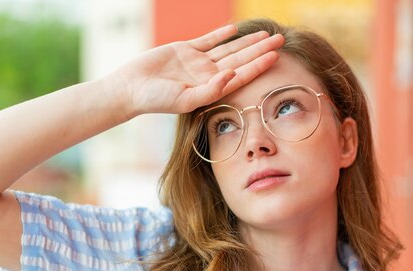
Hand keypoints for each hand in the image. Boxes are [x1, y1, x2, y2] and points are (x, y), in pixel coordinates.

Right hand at [113, 25, 284, 115]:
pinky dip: (221, 34)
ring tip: (265, 33)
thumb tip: (232, 75)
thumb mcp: (186, 99)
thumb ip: (210, 90)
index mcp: (211, 88)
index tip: (277, 56)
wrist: (132, 89)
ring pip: (228, 48)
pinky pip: (207, 40)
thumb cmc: (156, 100)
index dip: (260, 66)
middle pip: (241, 59)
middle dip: (261, 49)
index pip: (242, 75)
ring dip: (246, 41)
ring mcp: (197, 62)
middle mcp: (208, 75)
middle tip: (281, 39)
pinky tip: (234, 29)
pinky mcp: (184, 50)